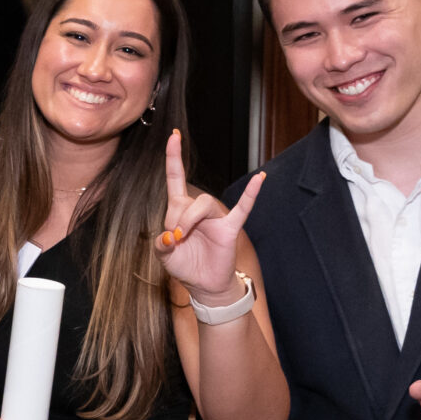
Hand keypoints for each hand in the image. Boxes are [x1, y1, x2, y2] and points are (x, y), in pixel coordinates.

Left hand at [156, 130, 262, 302]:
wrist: (203, 284)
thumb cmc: (184, 265)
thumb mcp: (163, 255)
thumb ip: (160, 244)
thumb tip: (170, 236)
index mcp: (179, 209)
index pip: (176, 178)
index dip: (174, 157)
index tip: (173, 135)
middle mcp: (197, 209)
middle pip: (185, 199)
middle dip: (175, 218)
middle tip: (173, 238)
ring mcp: (216, 217)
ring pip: (204, 203)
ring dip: (189, 219)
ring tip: (182, 236)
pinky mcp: (230, 227)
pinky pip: (243, 207)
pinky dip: (251, 193)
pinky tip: (260, 178)